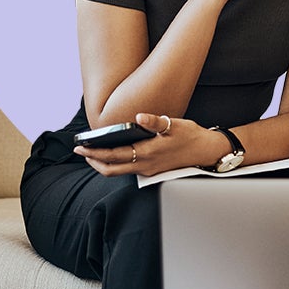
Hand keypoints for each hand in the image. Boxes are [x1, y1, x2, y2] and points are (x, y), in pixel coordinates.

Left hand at [74, 113, 225, 176]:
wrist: (207, 151)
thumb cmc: (191, 136)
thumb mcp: (174, 124)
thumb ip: (154, 121)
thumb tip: (138, 116)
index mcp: (147, 153)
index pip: (114, 156)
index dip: (95, 152)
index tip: (81, 146)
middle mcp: (145, 166)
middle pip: (111, 169)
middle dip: (93, 161)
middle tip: (80, 151)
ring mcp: (148, 170)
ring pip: (119, 172)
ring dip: (103, 163)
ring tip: (93, 152)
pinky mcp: (152, 170)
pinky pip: (128, 170)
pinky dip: (115, 163)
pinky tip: (114, 153)